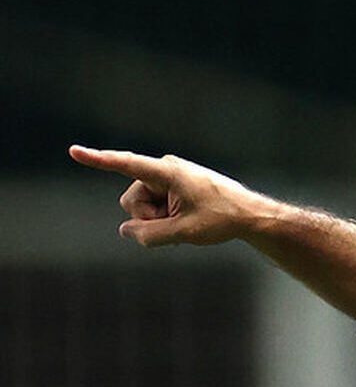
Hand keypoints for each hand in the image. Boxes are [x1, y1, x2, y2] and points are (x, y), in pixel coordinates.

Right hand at [70, 145, 273, 246]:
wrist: (250, 215)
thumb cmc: (223, 220)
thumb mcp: (185, 233)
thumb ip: (150, 235)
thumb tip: (125, 230)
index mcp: (169, 172)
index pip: (127, 164)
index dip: (99, 160)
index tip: (74, 151)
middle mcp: (165, 169)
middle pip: (131, 201)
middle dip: (147, 218)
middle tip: (180, 223)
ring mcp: (168, 178)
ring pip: (140, 207)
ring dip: (158, 221)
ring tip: (187, 222)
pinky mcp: (172, 187)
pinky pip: (153, 208)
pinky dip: (164, 219)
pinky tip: (185, 223)